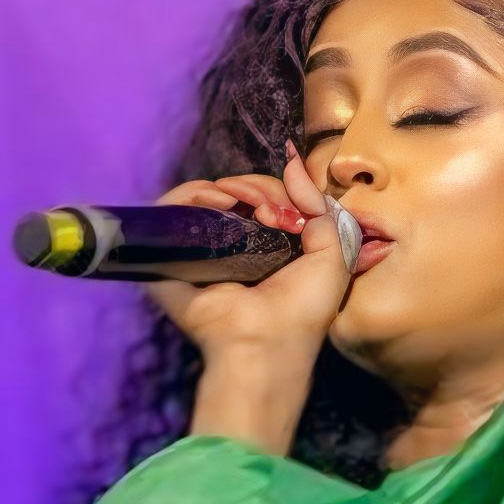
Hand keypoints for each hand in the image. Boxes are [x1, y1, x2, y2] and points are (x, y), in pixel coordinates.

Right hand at [151, 148, 358, 455]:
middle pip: (236, 191)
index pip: (265, 198)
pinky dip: (193, 192)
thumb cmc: (302, 310)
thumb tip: (293, 160)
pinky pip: (171, 207)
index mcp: (265, 246)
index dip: (278, 192)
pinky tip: (220, 200)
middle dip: (256, 187)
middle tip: (270, 211)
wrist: (265, 343)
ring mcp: (199, 248)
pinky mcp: (171, 253)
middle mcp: (230, 245)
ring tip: (245, 204)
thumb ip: (319, 206)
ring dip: (229, 186)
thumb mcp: (332, 254)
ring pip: (205, 195)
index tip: (290, 213)